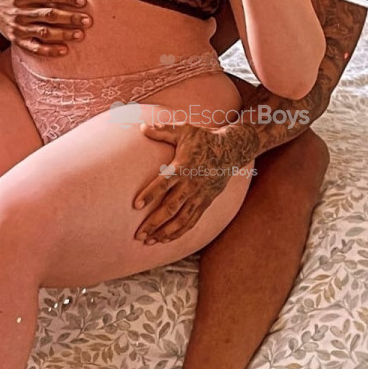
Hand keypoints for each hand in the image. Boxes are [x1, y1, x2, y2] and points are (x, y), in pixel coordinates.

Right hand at [0, 0, 91, 55]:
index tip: (82, 1)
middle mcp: (19, 12)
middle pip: (49, 15)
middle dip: (70, 18)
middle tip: (88, 20)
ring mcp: (18, 27)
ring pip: (44, 32)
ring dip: (63, 34)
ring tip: (80, 35)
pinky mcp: (16, 39)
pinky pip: (34, 47)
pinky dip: (49, 50)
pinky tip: (64, 50)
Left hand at [132, 118, 255, 243]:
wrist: (232, 150)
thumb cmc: (204, 138)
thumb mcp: (185, 130)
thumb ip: (163, 131)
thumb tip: (142, 127)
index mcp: (183, 167)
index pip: (164, 183)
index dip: (150, 194)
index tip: (136, 205)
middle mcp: (191, 184)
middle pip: (170, 207)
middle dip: (154, 222)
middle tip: (139, 234)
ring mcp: (199, 195)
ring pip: (181, 219)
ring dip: (165, 232)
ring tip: (149, 241)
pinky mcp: (206, 202)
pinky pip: (192, 221)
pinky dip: (179, 232)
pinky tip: (166, 239)